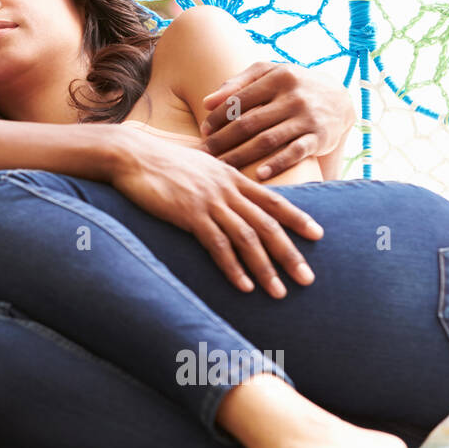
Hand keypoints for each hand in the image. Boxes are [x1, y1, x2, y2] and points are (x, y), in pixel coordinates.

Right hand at [111, 125, 323, 297]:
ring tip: (279, 293)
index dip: (297, 218)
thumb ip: (218, 179)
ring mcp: (209, 201)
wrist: (131, 154)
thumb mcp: (198, 165)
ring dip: (265, 268)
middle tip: (308, 279)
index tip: (318, 236)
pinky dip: (233, 267)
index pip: (273, 200)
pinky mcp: (189, 214)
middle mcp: (227, 189)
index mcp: (232, 176)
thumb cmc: (160, 161)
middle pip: (267, 225)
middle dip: (290, 254)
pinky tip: (244, 285)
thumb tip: (229, 190)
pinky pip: (217, 245)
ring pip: (247, 238)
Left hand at [198, 62, 354, 180]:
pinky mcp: (320, 137)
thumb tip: (207, 103)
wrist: (339, 99)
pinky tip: (258, 175)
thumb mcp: (268, 74)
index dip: (217, 118)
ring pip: (267, 140)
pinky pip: (295, 153)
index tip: (202, 133)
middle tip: (204, 154)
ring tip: (222, 167)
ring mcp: (307, 117)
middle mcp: (293, 96)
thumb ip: (237, 83)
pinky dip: (277, 164)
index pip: (238, 100)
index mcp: (277, 77)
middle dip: (222, 140)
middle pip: (249, 123)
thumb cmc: (291, 86)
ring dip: (241, 156)